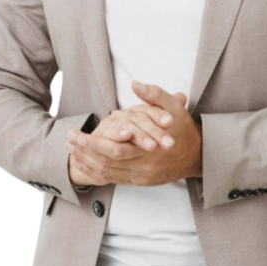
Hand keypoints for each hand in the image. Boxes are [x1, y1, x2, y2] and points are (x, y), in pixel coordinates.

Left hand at [66, 82, 201, 186]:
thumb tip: (135, 84)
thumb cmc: (183, 129)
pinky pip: (113, 179)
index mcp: (149, 149)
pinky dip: (96, 172)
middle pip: (106, 163)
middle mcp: (143, 167)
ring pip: (108, 173)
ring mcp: (141, 177)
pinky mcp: (140, 181)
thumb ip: (154, 94)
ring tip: (70, 150)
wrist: (198, 155)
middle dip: (84, 152)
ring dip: (87, 162)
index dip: (92, 143)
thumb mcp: (173, 107)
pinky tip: (85, 162)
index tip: (76, 132)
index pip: (113, 149)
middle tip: (68, 140)